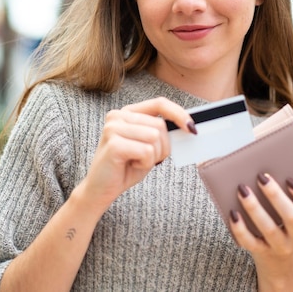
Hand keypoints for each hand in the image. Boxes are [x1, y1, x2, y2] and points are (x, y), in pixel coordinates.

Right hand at [78, 97, 195, 210]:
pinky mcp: (114, 144)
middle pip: (160, 125)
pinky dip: (146, 163)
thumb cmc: (126, 168)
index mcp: (127, 112)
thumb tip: (188, 126)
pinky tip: (131, 166)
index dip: (178, 113)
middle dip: (163, 147)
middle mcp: (118, 116)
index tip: (192, 128)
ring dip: (154, 156)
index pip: (159, 103)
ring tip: (137, 162)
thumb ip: (160, 132)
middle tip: (149, 159)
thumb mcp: (147, 145)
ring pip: (155, 137)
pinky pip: (147, 151)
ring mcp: (113, 128)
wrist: (100, 189)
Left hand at [229, 174, 292, 289]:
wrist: (281, 267)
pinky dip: (240, 228)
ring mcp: (279, 247)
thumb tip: (264, 173)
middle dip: (276, 196)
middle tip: (262, 176)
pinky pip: (250, 242)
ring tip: (242, 189)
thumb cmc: (285, 229)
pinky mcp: (261, 253)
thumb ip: (286, 197)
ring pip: (268, 229)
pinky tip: (232, 213)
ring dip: (254, 208)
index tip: (291, 179)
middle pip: (291, 217)